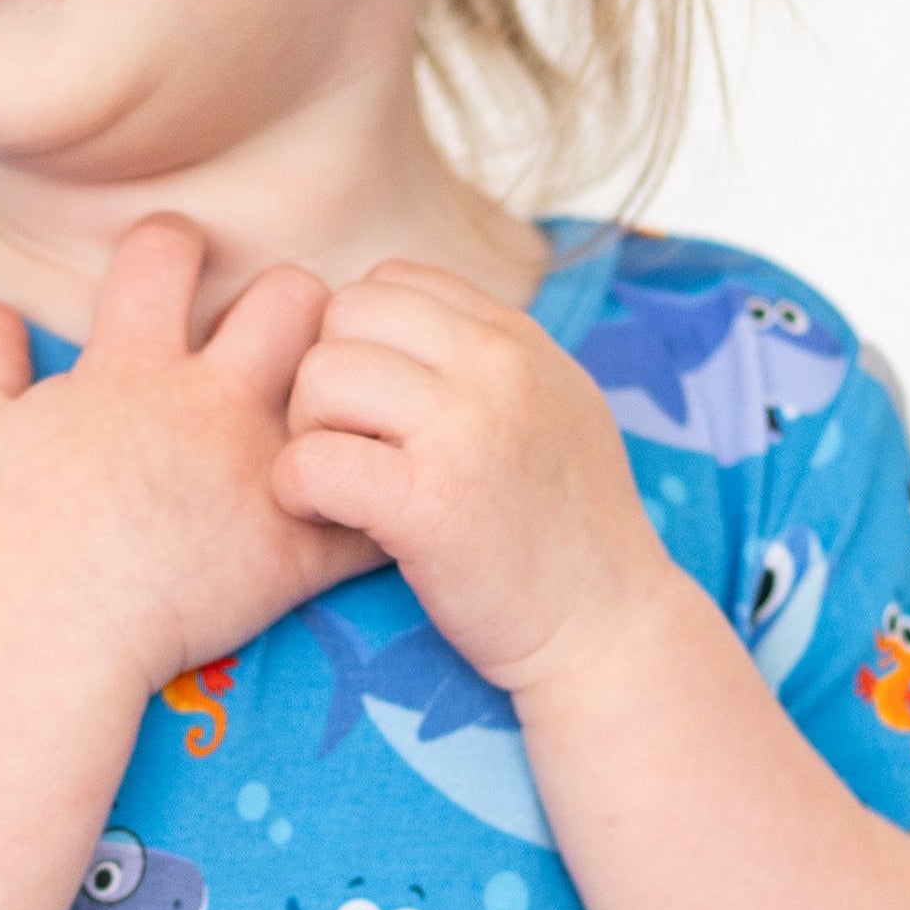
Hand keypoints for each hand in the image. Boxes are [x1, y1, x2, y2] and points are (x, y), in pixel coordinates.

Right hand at [0, 216, 382, 701]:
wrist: (52, 634)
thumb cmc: (12, 537)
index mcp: (133, 364)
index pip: (168, 247)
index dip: (175, 245)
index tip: (179, 272)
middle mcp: (209, 401)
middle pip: (291, 294)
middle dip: (291, 307)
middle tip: (276, 352)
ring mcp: (261, 472)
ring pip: (349, 385)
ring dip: (345, 395)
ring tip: (326, 422)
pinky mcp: (296, 547)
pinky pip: (368, 509)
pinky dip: (374, 507)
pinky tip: (362, 512)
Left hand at [275, 262, 692, 691]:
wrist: (610, 631)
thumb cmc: (573, 535)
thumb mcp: (559, 411)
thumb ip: (494, 362)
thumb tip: (421, 326)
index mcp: (519, 339)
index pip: (393, 279)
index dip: (363, 338)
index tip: (378, 406)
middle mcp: (496, 367)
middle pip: (345, 314)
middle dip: (326, 378)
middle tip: (347, 445)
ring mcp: (465, 430)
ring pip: (321, 376)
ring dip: (308, 432)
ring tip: (341, 485)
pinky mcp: (429, 505)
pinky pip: (312, 461)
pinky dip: (298, 491)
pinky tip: (327, 518)